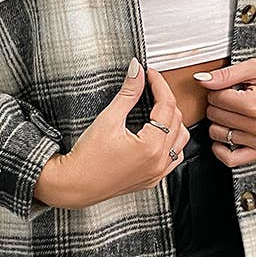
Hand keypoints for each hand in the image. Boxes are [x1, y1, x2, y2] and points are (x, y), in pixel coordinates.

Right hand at [34, 59, 189, 208]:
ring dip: (173, 121)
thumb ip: (128, 93)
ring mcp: (157, 172)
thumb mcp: (108, 119)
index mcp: (151, 147)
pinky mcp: (152, 178)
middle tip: (150, 86)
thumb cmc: (87, 158)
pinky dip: (171, 142)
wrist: (75, 184)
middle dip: (165, 99)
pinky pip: (174, 157)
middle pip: (176, 120)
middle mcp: (159, 162)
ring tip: (156, 109)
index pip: (166, 106)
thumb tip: (137, 72)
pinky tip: (158, 134)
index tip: (150, 73)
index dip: (159, 84)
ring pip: (180, 139)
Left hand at [193, 58, 255, 166]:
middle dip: (218, 105)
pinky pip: (230, 159)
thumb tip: (202, 80)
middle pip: (215, 116)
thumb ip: (226, 74)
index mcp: (255, 105)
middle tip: (231, 100)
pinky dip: (221, 149)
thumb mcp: (254, 68)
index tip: (228, 89)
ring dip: (219, 123)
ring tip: (232, 114)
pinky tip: (224, 137)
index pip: (216, 99)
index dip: (217, 91)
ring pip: (217, 135)